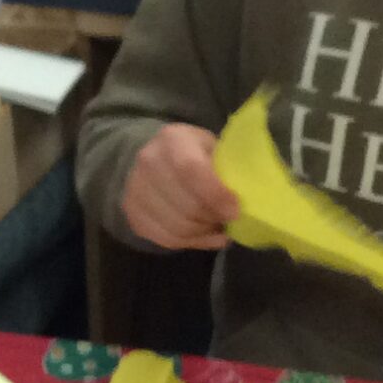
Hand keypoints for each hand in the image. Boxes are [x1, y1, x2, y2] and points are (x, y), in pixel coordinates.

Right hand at [122, 123, 238, 250]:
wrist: (153, 158)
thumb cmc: (194, 152)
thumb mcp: (213, 147)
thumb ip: (228, 167)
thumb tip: (248, 198)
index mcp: (172, 140)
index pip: (191, 170)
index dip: (216, 195)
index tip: (235, 210)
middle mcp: (148, 163)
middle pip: (186, 206)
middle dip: (213, 218)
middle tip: (229, 218)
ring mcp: (135, 190)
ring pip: (178, 228)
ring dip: (204, 232)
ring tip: (217, 225)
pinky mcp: (133, 215)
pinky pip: (167, 240)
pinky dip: (192, 242)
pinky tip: (204, 234)